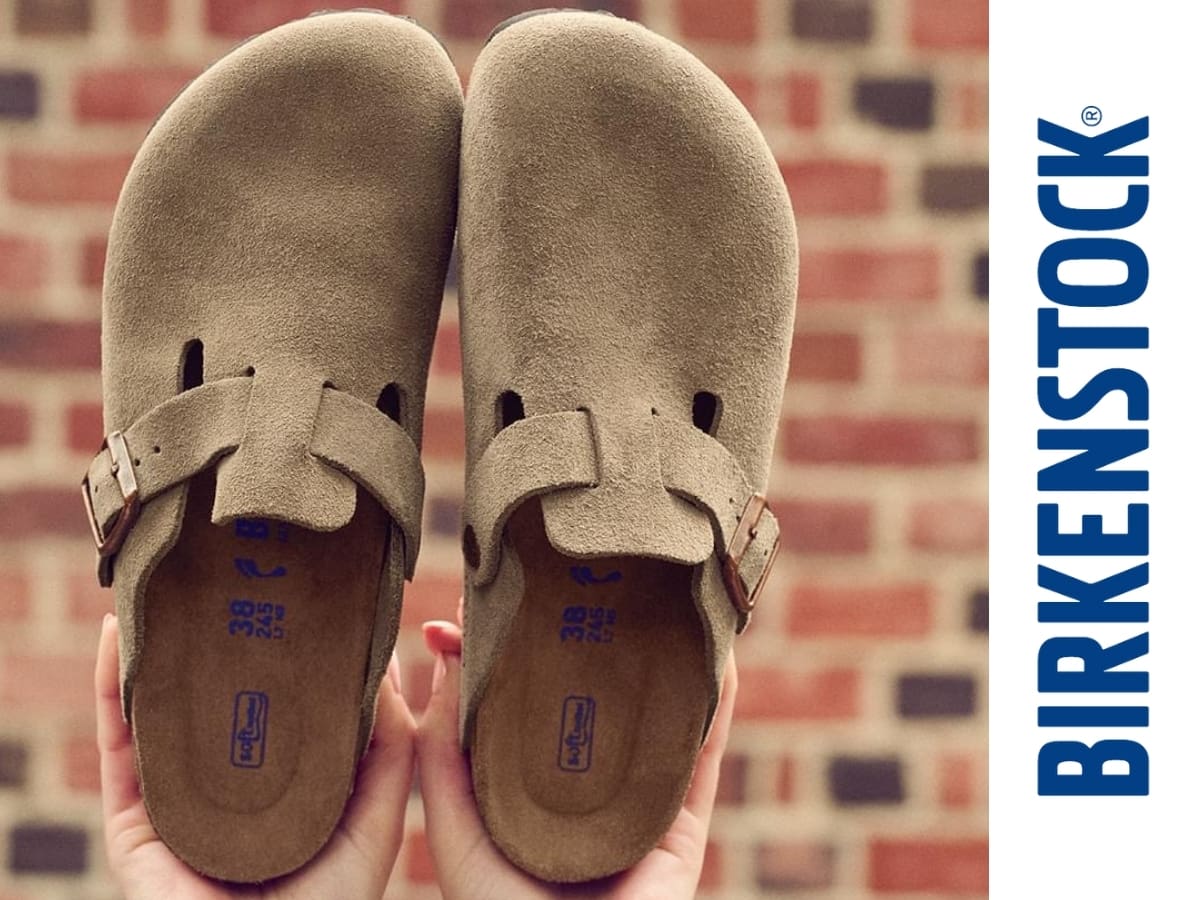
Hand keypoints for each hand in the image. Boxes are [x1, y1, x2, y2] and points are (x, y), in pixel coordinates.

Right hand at [95, 613, 415, 899]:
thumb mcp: (376, 815)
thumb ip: (388, 747)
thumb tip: (386, 668)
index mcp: (282, 782)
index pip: (280, 703)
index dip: (285, 651)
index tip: (296, 593)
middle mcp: (227, 785)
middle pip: (213, 700)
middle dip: (210, 640)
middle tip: (221, 575)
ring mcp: (179, 801)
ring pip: (158, 709)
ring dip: (151, 648)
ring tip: (157, 586)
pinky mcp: (135, 824)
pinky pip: (118, 745)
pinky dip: (111, 689)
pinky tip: (115, 637)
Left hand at [415, 611, 737, 899]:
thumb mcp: (453, 826)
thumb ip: (443, 750)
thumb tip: (445, 657)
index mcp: (533, 777)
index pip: (522, 692)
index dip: (505, 639)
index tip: (482, 591)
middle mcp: (591, 778)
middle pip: (598, 690)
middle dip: (596, 629)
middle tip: (586, 561)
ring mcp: (640, 794)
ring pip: (661, 705)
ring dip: (670, 647)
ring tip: (667, 582)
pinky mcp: (685, 819)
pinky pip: (705, 745)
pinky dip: (718, 693)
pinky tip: (719, 643)